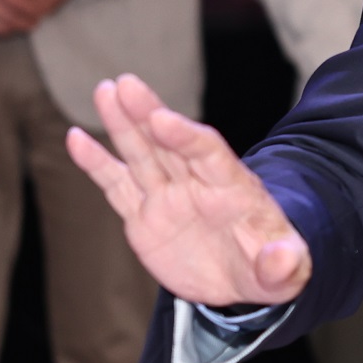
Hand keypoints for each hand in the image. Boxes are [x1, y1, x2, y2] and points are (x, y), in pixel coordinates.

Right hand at [67, 74, 312, 307]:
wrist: (244, 277)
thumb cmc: (270, 268)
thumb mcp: (287, 270)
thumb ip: (284, 264)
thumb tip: (283, 262)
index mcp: (233, 188)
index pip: (209, 153)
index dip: (186, 135)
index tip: (163, 118)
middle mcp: (197, 183)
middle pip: (170, 142)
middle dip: (148, 113)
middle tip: (126, 85)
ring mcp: (168, 196)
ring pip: (142, 154)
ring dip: (122, 124)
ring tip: (105, 91)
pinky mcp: (144, 215)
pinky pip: (118, 186)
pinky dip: (97, 164)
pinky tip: (75, 139)